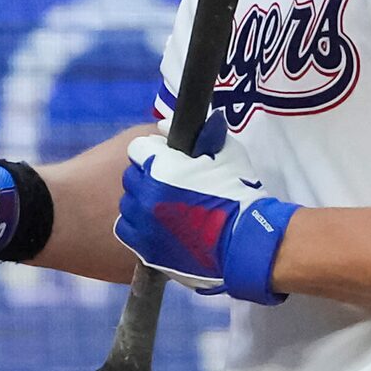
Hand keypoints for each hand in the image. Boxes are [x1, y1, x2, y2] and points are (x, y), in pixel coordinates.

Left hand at [116, 135, 297, 303]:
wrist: (243, 241)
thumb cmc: (239, 193)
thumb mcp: (227, 153)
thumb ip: (198, 134)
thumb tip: (165, 124)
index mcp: (161, 166)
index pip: (138, 148)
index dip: (155, 150)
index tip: (169, 158)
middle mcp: (145, 193)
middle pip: (131, 175)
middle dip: (148, 175)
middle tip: (171, 183)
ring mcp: (142, 221)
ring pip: (129, 202)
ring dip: (143, 200)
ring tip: (167, 206)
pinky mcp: (143, 246)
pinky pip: (127, 228)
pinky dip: (139, 224)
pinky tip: (158, 224)